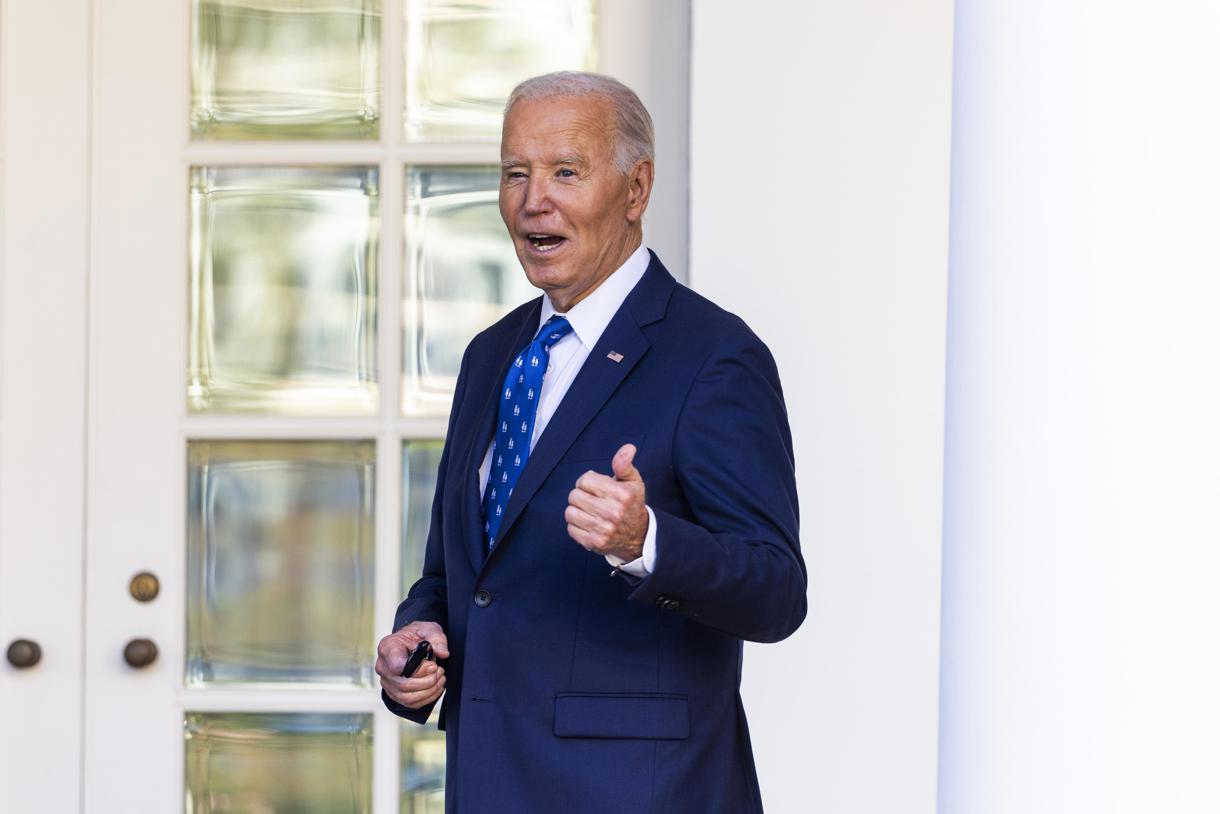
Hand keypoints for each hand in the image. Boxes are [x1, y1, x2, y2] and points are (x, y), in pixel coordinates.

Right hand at [376, 621, 449, 709]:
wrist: (412, 643)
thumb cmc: (418, 636)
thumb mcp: (429, 630)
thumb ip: (437, 639)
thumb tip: (443, 653)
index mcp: (388, 647)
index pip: (395, 665)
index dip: (416, 670)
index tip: (433, 665)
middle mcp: (383, 666)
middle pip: (403, 684)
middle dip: (427, 681)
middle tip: (440, 671)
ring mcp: (387, 682)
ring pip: (407, 697)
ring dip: (428, 691)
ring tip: (440, 679)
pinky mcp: (394, 693)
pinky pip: (410, 703)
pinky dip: (427, 698)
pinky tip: (436, 688)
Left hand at [565, 443, 648, 561]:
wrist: (639, 536)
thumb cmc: (632, 505)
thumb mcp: (633, 482)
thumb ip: (625, 464)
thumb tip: (628, 448)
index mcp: (622, 494)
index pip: (585, 480)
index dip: (587, 482)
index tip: (594, 486)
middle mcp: (613, 512)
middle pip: (574, 496)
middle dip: (580, 495)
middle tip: (591, 499)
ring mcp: (603, 529)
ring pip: (570, 513)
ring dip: (576, 510)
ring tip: (588, 511)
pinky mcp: (594, 543)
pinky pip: (571, 529)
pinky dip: (576, 526)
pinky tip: (588, 523)